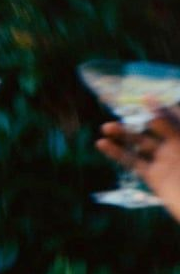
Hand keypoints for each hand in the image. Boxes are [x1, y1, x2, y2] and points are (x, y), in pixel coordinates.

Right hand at [96, 106, 179, 221]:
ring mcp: (164, 161)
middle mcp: (177, 146)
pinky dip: (116, 153)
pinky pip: (132, 162)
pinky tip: (102, 144)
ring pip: (141, 143)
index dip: (161, 107)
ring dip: (123, 134)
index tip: (145, 97)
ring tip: (106, 127)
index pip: (175, 117)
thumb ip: (173, 130)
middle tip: (122, 111)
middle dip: (139, 118)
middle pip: (155, 127)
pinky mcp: (153, 176)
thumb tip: (154, 115)